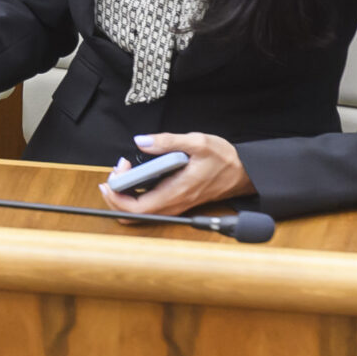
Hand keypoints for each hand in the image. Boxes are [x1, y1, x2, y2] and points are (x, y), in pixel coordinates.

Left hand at [97, 132, 253, 217]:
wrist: (243, 173)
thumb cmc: (224, 159)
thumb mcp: (197, 142)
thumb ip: (167, 141)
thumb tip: (141, 141)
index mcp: (176, 192)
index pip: (138, 208)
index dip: (118, 197)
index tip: (113, 176)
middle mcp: (174, 203)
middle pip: (134, 214)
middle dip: (116, 196)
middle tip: (116, 172)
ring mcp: (175, 205)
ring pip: (141, 212)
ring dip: (125, 195)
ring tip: (122, 172)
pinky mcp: (177, 202)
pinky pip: (150, 207)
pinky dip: (135, 195)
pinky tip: (135, 176)